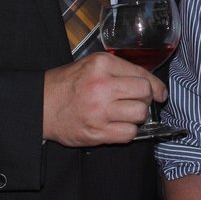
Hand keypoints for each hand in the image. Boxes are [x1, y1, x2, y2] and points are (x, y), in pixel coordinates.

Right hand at [42, 52, 166, 146]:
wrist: (40, 106)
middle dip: (145, 99)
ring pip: (140, 114)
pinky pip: (128, 134)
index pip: (142, 76)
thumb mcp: (92, 64)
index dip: (156, 86)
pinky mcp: (96, 132)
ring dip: (136, 116)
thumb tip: (150, 84)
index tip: (160, 93)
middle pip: (144, 94)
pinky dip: (127, 131)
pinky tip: (117, 125)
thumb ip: (119, 69)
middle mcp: (102, 87)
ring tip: (124, 114)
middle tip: (136, 102)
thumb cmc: (68, 84)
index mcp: (102, 65)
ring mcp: (99, 111)